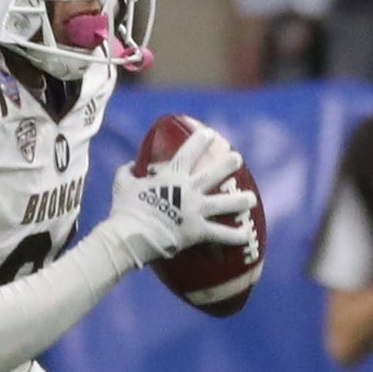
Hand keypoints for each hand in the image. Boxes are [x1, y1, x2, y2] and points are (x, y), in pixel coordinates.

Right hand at [106, 124, 253, 264]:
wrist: (129, 237)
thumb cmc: (124, 210)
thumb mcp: (121, 185)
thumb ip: (126, 172)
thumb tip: (130, 164)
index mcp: (171, 177)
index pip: (189, 153)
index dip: (200, 141)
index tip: (210, 134)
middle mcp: (188, 190)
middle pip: (215, 173)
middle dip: (229, 163)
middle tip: (237, 158)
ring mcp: (196, 210)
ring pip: (226, 203)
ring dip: (241, 200)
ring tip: (251, 199)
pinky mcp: (198, 231)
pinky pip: (221, 234)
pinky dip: (235, 236)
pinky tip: (246, 235)